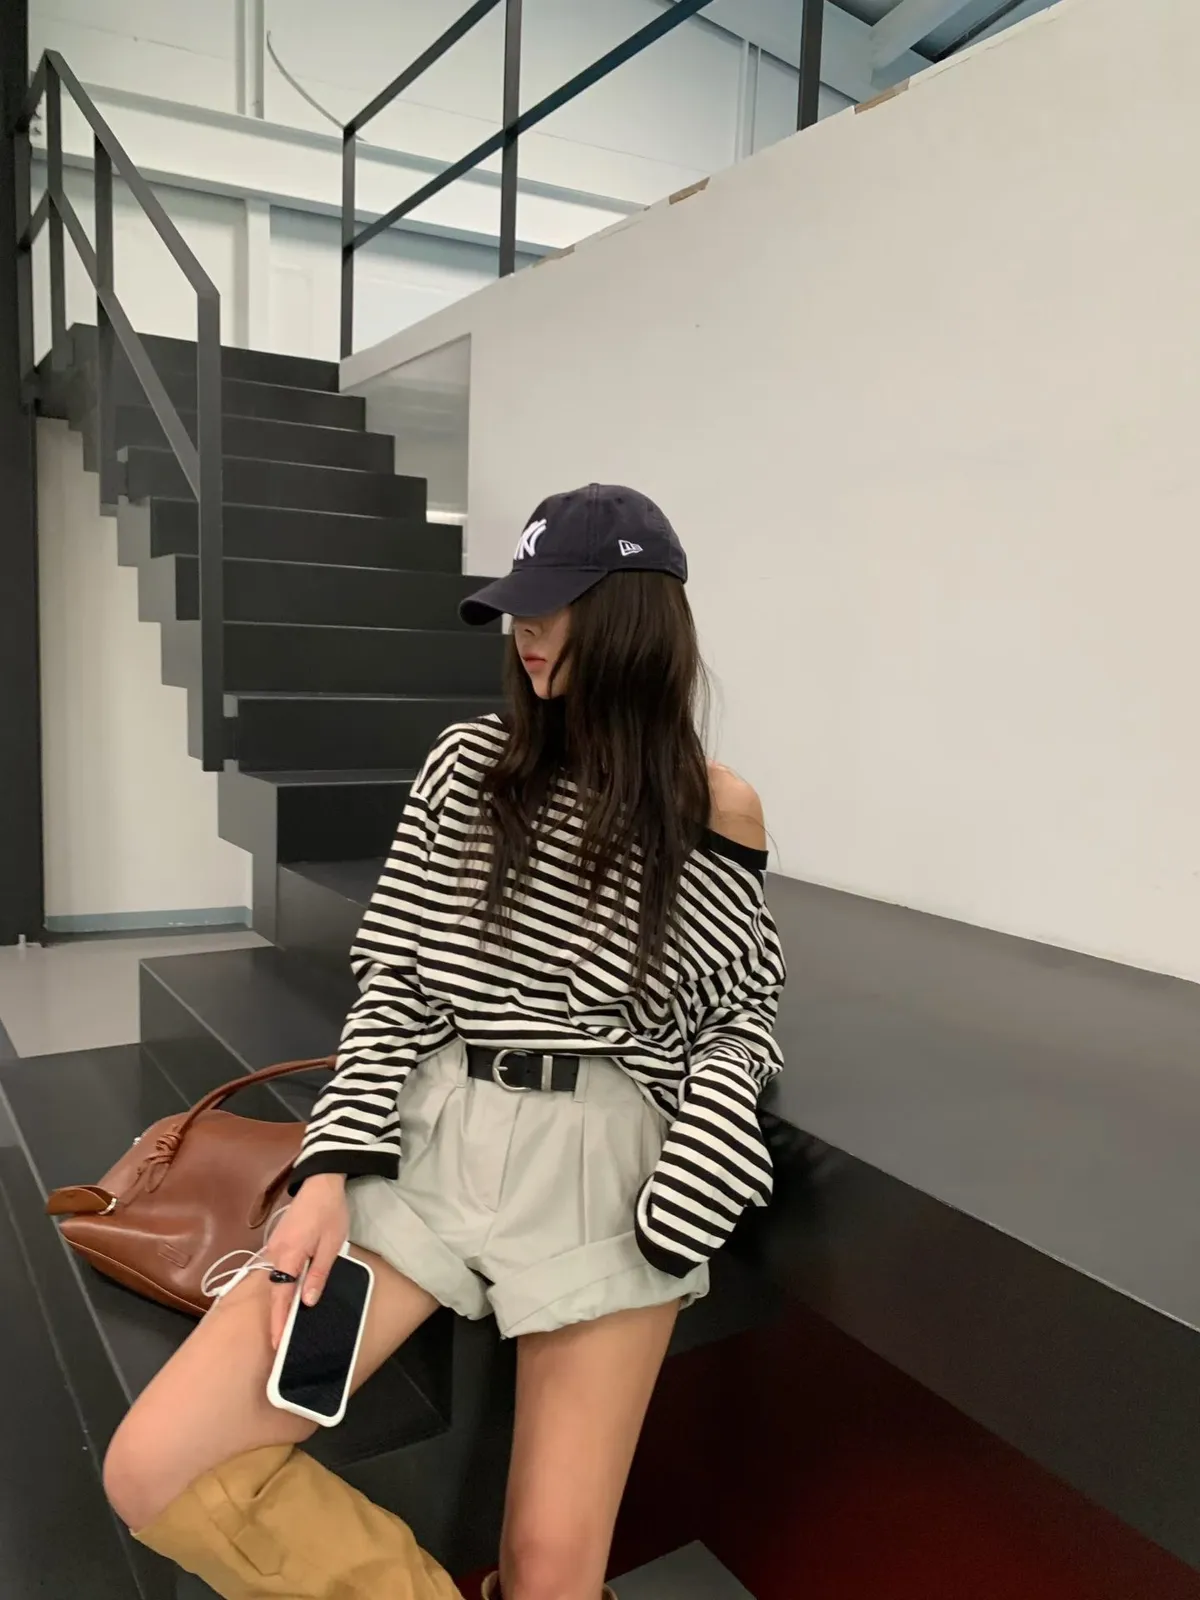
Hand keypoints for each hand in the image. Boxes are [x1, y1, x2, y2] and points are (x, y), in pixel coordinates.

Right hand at [267, 1173, 348, 1349]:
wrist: (320, 1183)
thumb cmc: (329, 1213)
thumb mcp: (331, 1245)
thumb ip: (318, 1273)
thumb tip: (307, 1302)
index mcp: (288, 1255)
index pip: (281, 1295)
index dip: (279, 1320)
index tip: (277, 1342)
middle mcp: (275, 1253)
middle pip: (274, 1290)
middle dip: (277, 1316)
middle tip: (280, 1340)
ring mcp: (274, 1246)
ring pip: (275, 1280)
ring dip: (279, 1301)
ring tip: (286, 1323)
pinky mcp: (278, 1241)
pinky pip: (277, 1269)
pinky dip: (281, 1285)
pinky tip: (289, 1294)